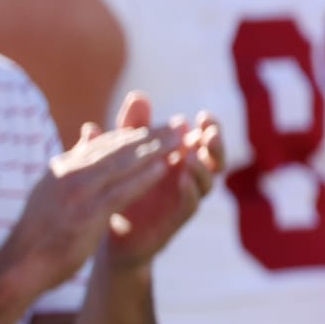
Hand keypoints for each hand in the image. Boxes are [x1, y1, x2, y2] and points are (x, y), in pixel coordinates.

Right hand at [1, 106, 183, 292]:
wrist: (22, 263)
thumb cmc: (40, 230)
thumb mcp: (53, 190)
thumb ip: (74, 163)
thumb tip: (87, 135)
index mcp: (63, 167)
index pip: (104, 143)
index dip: (133, 133)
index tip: (158, 126)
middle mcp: (70, 173)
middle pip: (118, 147)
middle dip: (151, 134)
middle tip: (178, 125)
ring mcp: (79, 191)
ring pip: (123, 163)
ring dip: (155, 149)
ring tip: (180, 140)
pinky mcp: (88, 212)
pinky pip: (122, 190)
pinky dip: (144, 177)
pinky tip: (164, 169)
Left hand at [100, 93, 225, 268]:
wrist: (107, 228)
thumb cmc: (122, 185)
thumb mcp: (126, 151)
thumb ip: (133, 126)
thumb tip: (139, 95)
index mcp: (181, 157)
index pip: (204, 139)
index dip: (210, 128)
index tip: (204, 115)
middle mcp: (189, 176)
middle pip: (215, 159)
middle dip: (216, 145)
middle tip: (210, 133)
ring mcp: (185, 197)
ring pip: (207, 182)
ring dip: (203, 167)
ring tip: (192, 155)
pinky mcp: (176, 218)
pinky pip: (191, 204)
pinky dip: (190, 191)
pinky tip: (183, 180)